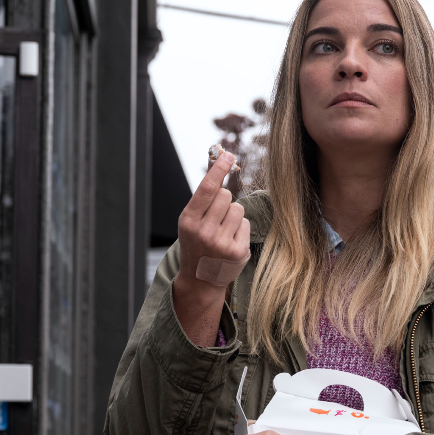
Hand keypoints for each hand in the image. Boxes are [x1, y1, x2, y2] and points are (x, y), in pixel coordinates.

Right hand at [175, 151, 250, 298]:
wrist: (200, 279)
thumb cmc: (196, 243)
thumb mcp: (190, 221)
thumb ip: (203, 197)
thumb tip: (219, 162)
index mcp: (188, 221)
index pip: (207, 189)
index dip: (218, 169)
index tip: (228, 155)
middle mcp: (204, 232)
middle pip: (225, 196)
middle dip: (223, 202)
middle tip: (215, 218)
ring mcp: (222, 243)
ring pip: (238, 208)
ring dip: (232, 215)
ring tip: (222, 231)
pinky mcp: (237, 251)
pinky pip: (245, 223)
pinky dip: (239, 229)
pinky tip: (230, 242)